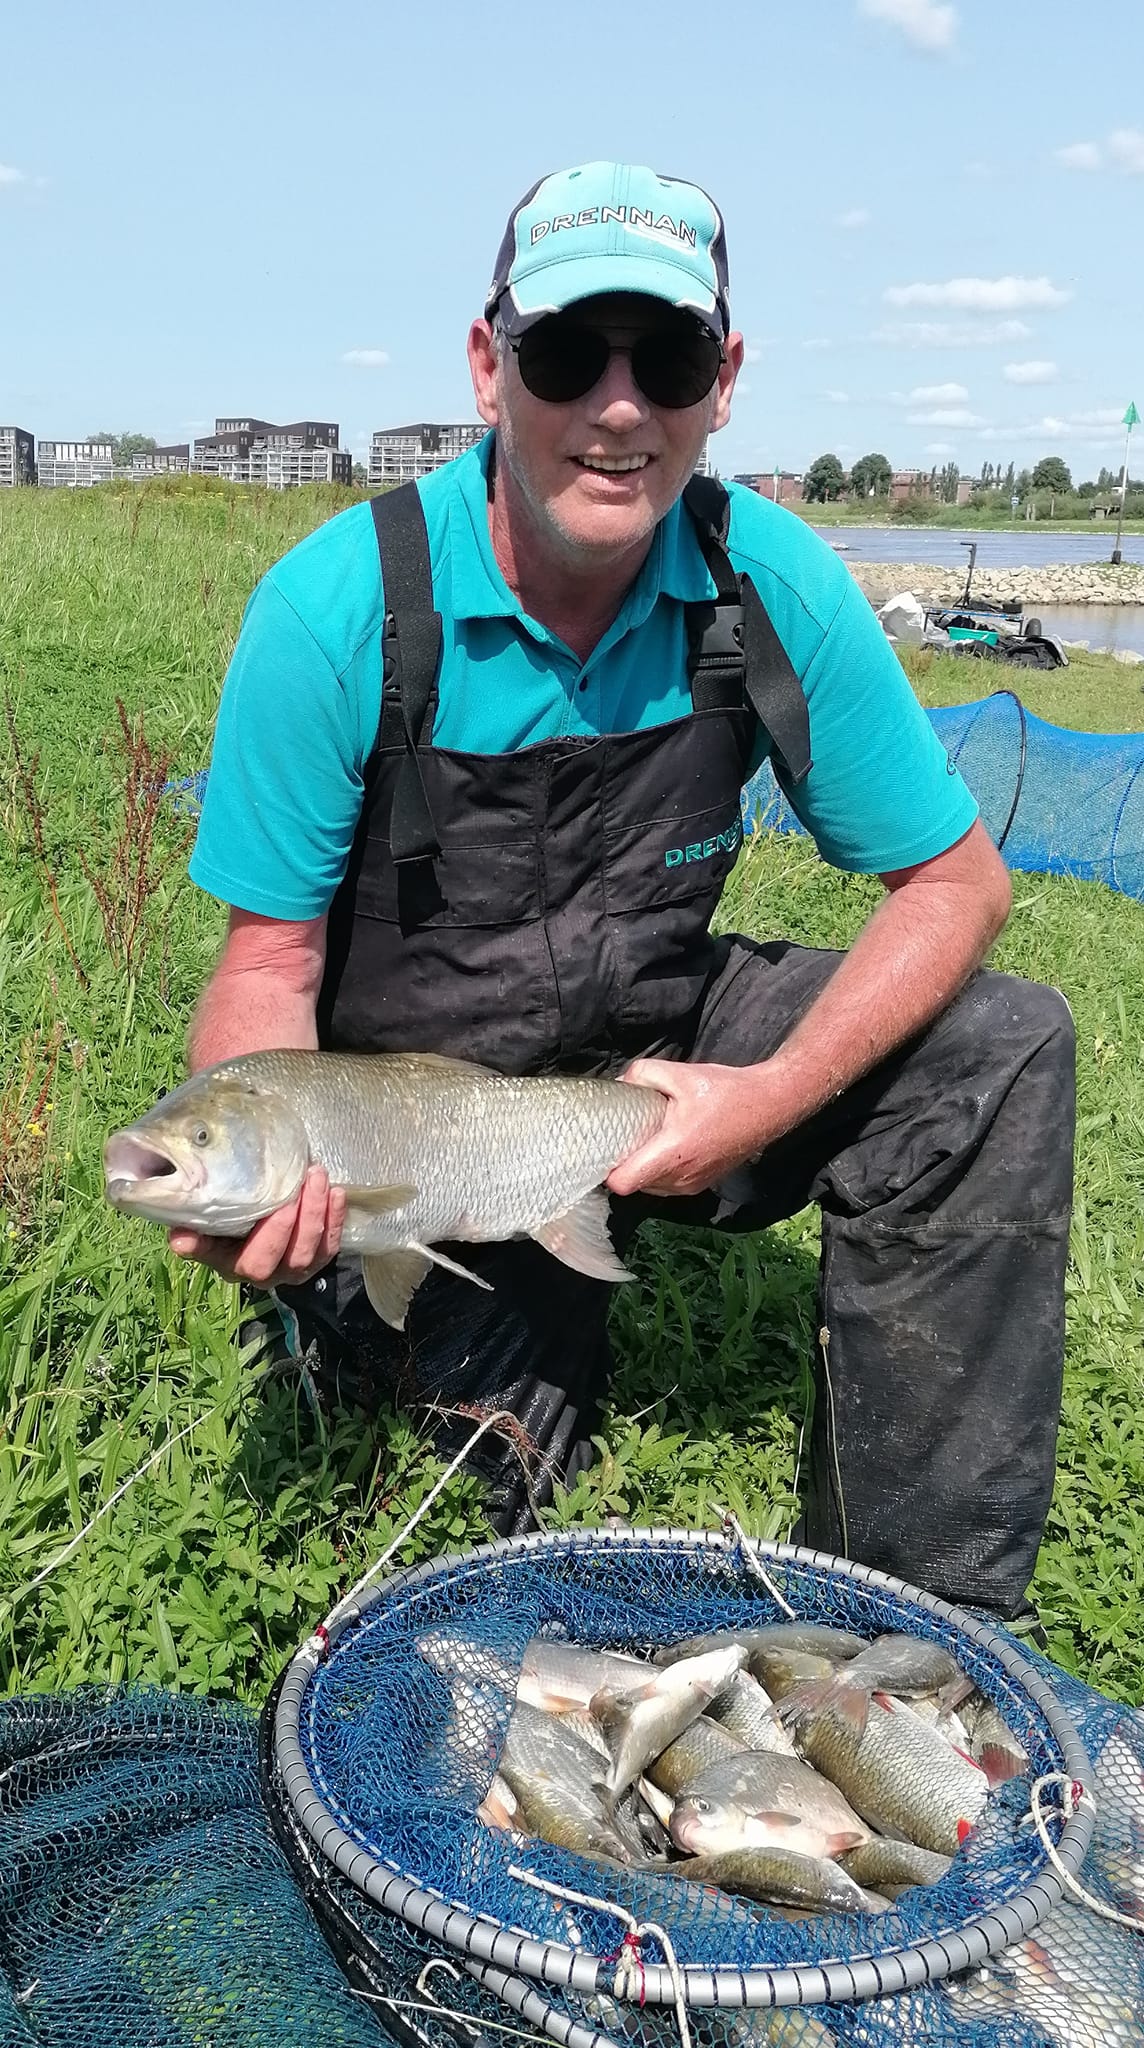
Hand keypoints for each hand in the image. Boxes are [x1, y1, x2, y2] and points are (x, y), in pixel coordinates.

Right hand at [168, 1164, 345, 1288]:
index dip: (265, 1238)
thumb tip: (179, 1239)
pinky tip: (336, 1193)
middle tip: (304, 1178)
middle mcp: (267, 1275)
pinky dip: (335, 1218)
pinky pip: (331, 1245)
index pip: (251, 1262)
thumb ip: (195, 1231)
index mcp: (235, 1266)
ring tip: (318, 1176)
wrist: (251, 1217)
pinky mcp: (317, 1259)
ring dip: (318, 1213)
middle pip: (289, 1257)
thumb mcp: (206, 1225)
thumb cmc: (223, 1218)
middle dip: (300, 1218)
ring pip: (312, 1251)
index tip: (276, 1208)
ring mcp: (294, 1269)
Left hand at [607, 1059, 782, 1199]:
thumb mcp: (681, 1074)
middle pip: (634, 1184)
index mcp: (674, 1152)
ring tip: (648, 1139)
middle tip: (625, 1135)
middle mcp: (682, 1176)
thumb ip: (643, 1074)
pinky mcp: (701, 1184)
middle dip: (625, 1163)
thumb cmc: (727, 1091)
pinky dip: (660, 1170)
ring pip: (650, 1187)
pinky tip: (666, 1145)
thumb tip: (620, 1083)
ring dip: (643, 1167)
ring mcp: (693, 1184)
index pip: (624, 1183)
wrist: (768, 1106)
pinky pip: (667, 1185)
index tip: (605, 1147)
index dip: (607, 1169)